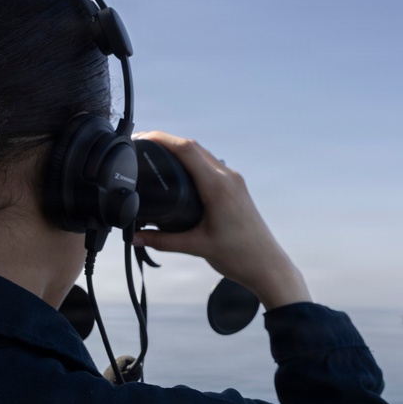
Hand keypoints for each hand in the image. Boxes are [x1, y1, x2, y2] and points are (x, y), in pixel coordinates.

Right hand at [132, 131, 310, 309]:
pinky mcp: (237, 188)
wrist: (268, 266)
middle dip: (167, 141)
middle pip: (194, 147)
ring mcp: (235, 181)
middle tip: (144, 145)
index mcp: (218, 187)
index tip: (143, 137)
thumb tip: (135, 238)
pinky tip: (181, 172)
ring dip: (181, 150)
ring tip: (158, 154)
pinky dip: (194, 162)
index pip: (187, 150)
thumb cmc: (239, 256)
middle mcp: (228, 178)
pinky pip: (212, 165)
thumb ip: (162, 241)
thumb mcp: (195, 247)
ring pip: (204, 154)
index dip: (163, 139)